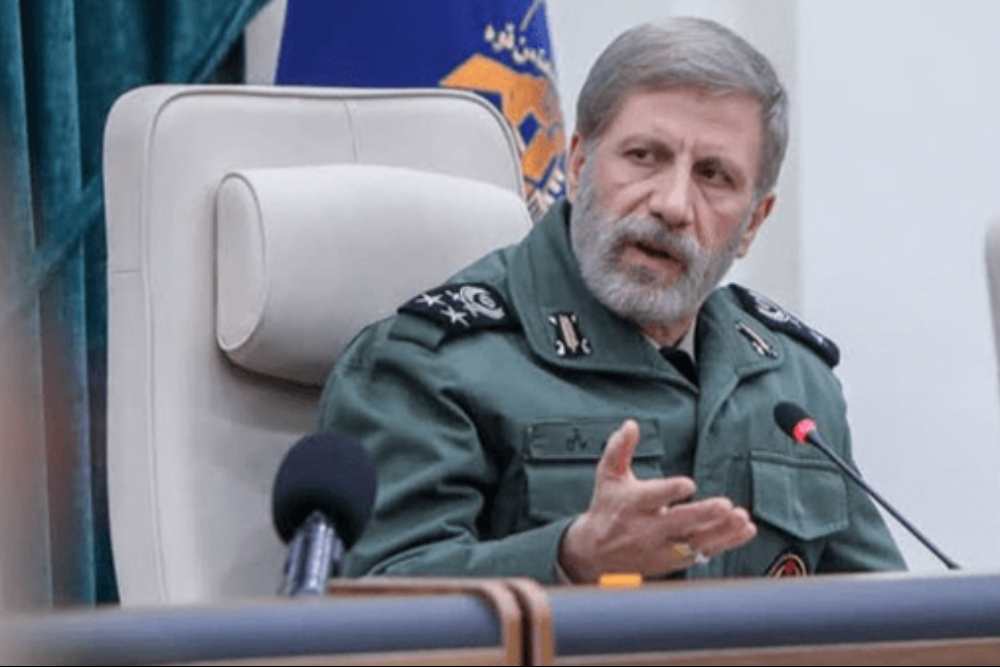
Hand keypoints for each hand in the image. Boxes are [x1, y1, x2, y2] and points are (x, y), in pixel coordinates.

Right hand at [558, 419, 756, 582]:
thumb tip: (631, 424)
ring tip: (741, 518)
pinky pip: (702, 554)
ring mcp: (660, 548)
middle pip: (677, 523)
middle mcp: (646, 529)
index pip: (652, 497)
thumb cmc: (608, 505)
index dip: (670, 491)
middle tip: (725, 505)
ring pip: (693, 543)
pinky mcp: (672, 561)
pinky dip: (725, 544)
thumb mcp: (608, 475)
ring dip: (720, 532)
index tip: (688, 484)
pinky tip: (744, 530)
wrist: (596, 551)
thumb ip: (619, 449)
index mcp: (632, 504)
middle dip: (702, 515)